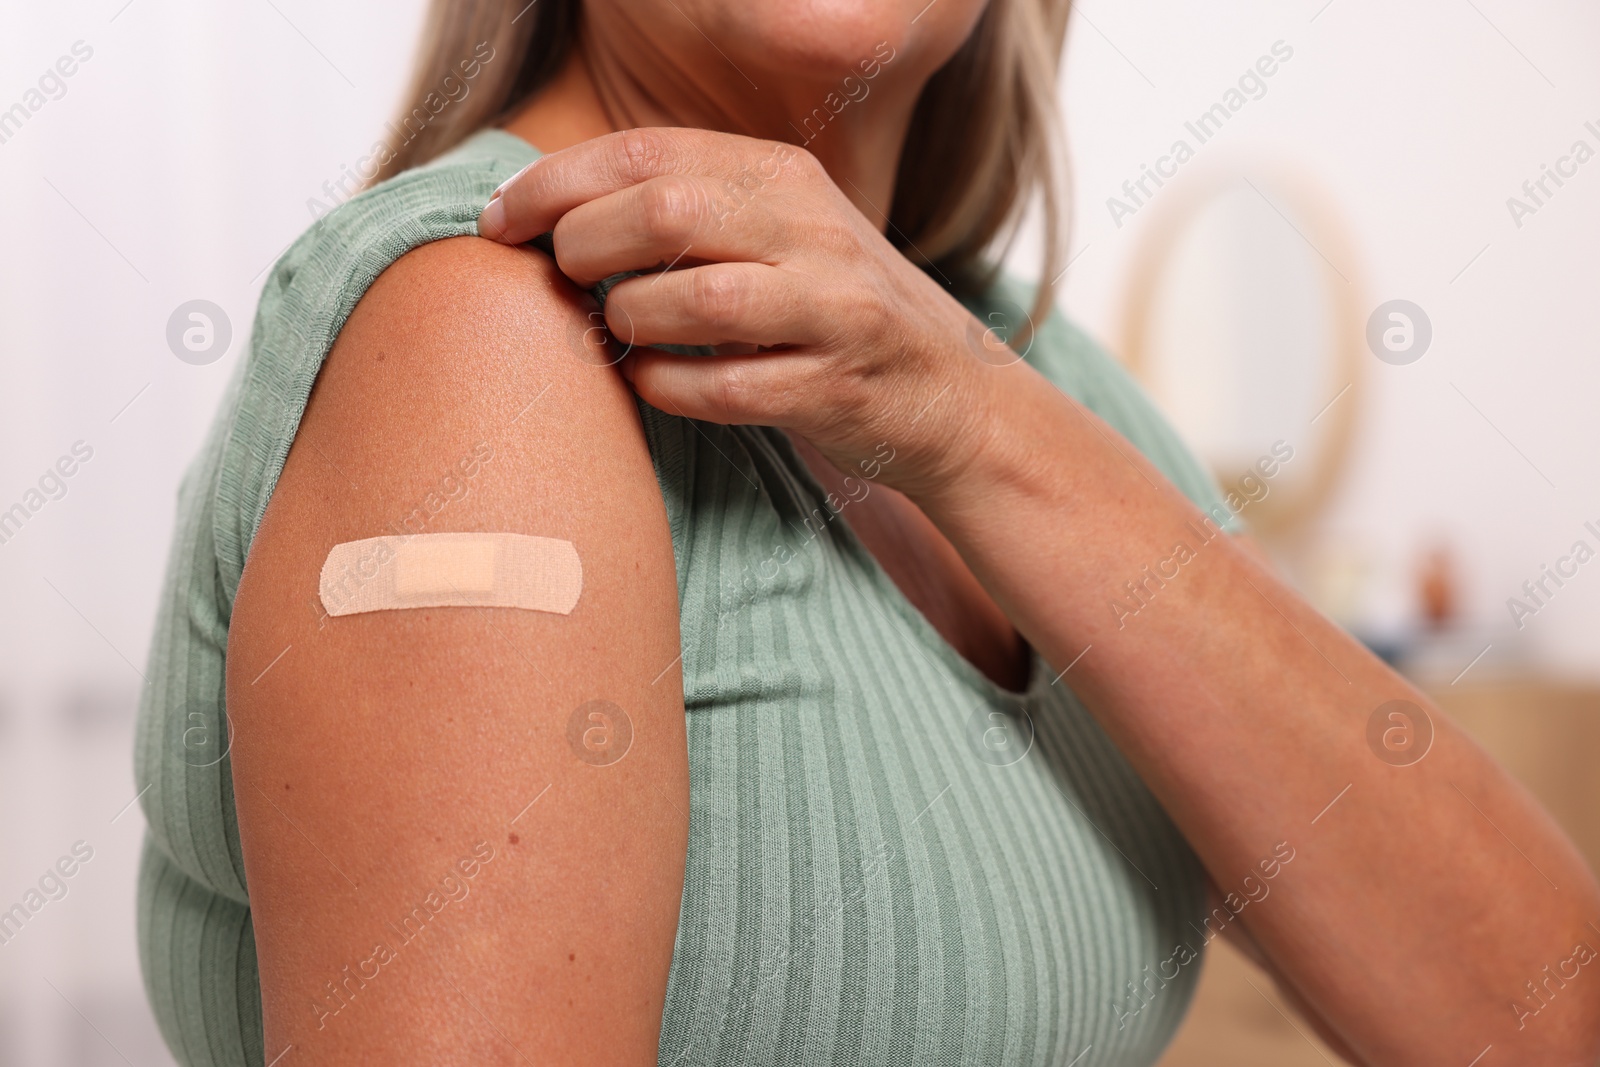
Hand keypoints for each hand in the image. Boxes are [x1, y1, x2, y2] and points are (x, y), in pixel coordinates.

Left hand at [477, 127, 1006, 497]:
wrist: (953, 398)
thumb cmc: (836, 314)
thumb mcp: (779, 232)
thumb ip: (692, 209)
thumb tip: (552, 212)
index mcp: (785, 176)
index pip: (646, 153)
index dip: (554, 183)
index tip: (500, 220)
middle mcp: (813, 229)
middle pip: (662, 213)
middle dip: (583, 246)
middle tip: (561, 278)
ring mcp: (831, 308)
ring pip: (693, 298)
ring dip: (627, 319)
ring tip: (616, 331)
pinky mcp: (834, 387)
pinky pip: (722, 387)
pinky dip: (667, 387)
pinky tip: (654, 383)